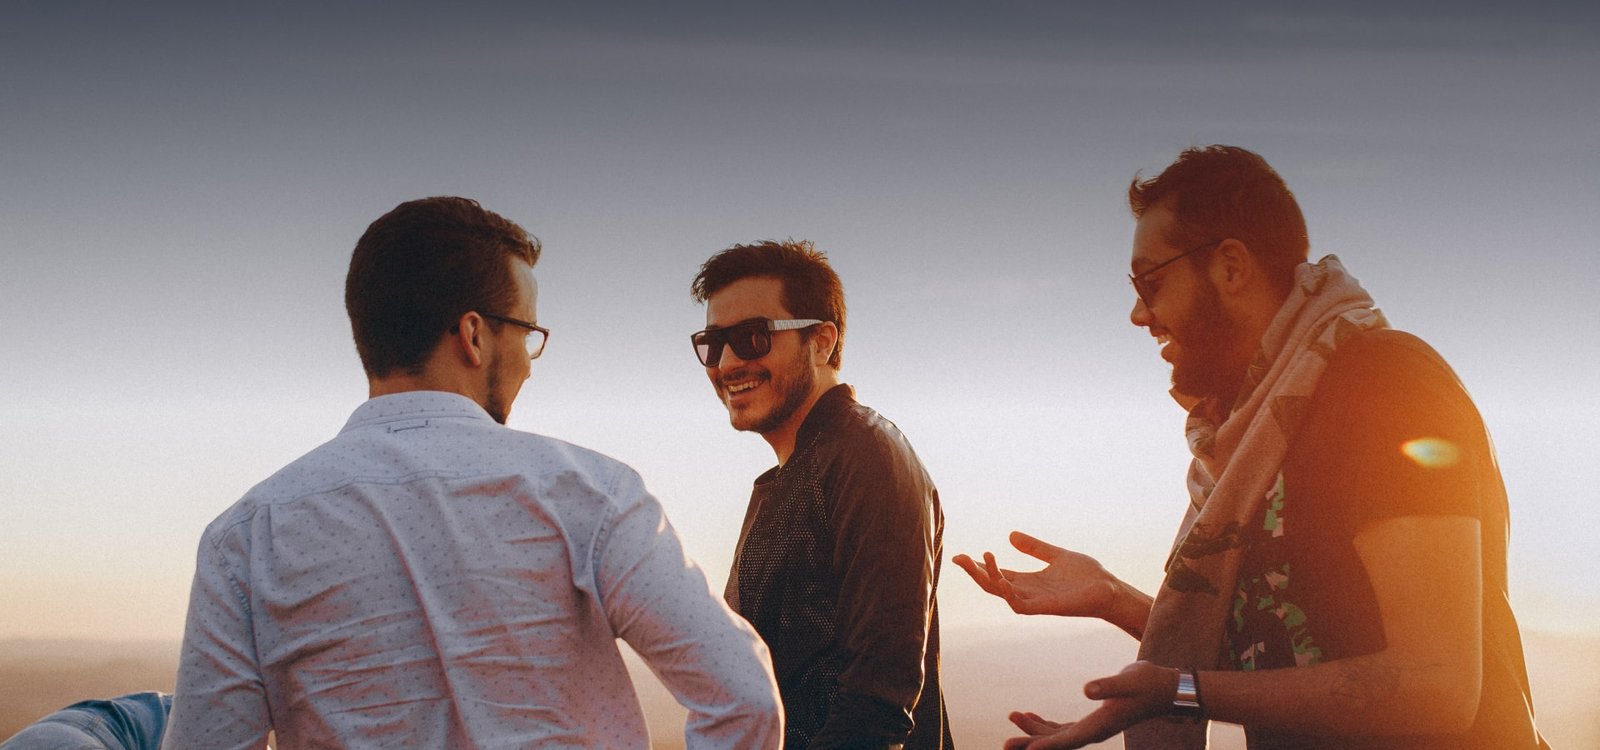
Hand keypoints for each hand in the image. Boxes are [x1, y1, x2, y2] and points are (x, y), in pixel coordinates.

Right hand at [952, 531, 1122, 618]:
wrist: (1109, 590)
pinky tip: (1001, 579)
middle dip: (975, 572)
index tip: (961, 555)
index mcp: (1029, 581)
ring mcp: (1035, 601)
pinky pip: (1019, 605)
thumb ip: (1034, 547)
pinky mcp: (1045, 608)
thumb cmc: (1086, 576)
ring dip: (988, 578)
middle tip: (959, 558)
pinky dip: (1008, 594)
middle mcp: (1028, 592)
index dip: (979, 566)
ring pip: (1001, 593)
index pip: (997, 574)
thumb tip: (1010, 535)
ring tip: (980, 560)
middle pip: (993, 585)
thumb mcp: (1056, 555)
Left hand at [1003, 661, 1176, 749]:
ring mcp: (1092, 727)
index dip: (1046, 746)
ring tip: (1012, 717)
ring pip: (1057, 735)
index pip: (1068, 740)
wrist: (1164, 688)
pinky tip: (1029, 714)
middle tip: (1006, 744)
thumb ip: (1107, 686)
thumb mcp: (1129, 681)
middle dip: (1030, 742)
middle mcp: (1094, 731)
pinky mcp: (1092, 720)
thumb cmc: (1149, 684)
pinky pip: (1062, 728)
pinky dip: (1045, 724)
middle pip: (1057, 743)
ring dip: (1033, 729)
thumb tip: (1086, 689)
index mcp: (1100, 726)